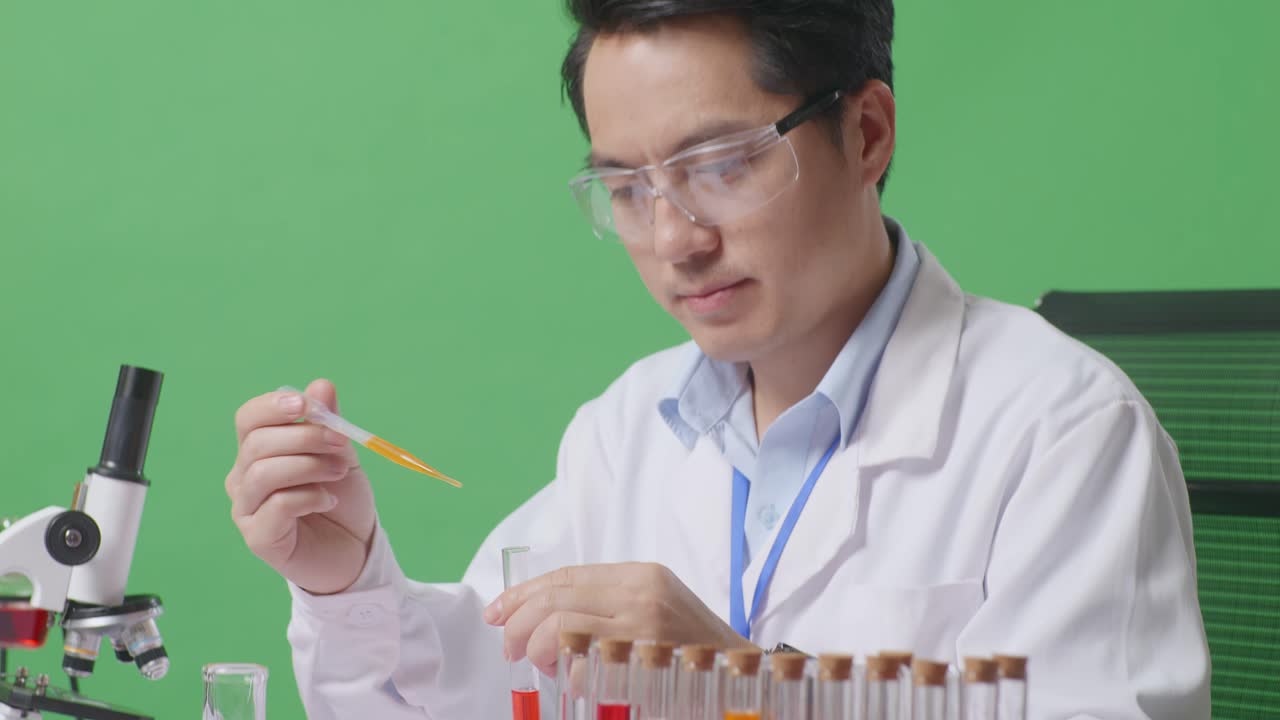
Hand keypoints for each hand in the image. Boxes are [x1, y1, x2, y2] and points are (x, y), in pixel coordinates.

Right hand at [225, 379, 375, 594]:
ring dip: (309, 466)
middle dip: (305, 437)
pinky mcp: (258, 538)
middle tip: (341, 446)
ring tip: (339, 473)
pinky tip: (327, 499)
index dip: (273, 406)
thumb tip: (322, 386)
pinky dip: (309, 496)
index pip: (248, 418)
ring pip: (263, 473)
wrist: (356, 549)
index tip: (306, 405)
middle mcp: (244, 478)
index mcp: (259, 451)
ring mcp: (247, 509)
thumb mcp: (341, 453)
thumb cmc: (341, 499)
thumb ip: (329, 422)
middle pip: (257, 443)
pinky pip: (277, 506)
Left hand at [483, 563, 753, 674]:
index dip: (524, 593)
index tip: (498, 611)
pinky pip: (583, 664)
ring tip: (536, 662)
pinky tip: (571, 680)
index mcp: (640, 574)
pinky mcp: (642, 660)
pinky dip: (568, 675)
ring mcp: (643, 626)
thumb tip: (542, 612)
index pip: (565, 575)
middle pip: (556, 598)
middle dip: (518, 622)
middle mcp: (641, 592)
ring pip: (560, 627)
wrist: (744, 672)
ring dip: (536, 648)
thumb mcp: (655, 605)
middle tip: (508, 646)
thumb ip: (608, 601)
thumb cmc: (692, 646)